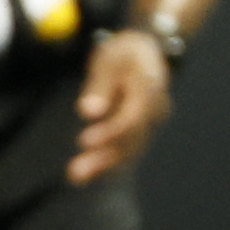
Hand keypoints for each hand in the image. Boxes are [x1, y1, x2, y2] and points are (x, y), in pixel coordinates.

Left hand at [70, 29, 172, 184]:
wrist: (146, 51)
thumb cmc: (124, 52)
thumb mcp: (109, 58)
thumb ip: (100, 85)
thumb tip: (89, 112)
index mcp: (150, 85)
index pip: (133, 116)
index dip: (110, 132)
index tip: (84, 141)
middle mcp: (155, 108)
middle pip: (131, 139)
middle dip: (104, 157)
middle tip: (75, 173)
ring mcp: (149, 121)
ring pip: (129, 148)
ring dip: (103, 166)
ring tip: (75, 177)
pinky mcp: (138, 130)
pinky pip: (125, 150)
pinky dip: (106, 164)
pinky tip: (83, 177)